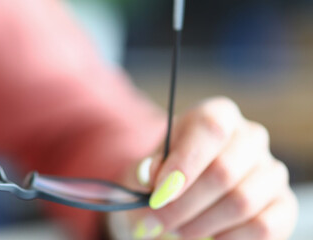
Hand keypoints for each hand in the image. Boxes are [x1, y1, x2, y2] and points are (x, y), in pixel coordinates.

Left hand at [110, 97, 297, 239]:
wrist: (182, 198)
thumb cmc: (163, 178)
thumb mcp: (145, 170)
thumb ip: (143, 172)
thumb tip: (150, 174)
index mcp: (217, 115)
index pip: (210, 129)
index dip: (184, 165)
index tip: (159, 195)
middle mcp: (251, 136)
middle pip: (223, 171)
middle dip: (184, 205)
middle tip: (159, 222)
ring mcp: (271, 169)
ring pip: (241, 202)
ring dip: (202, 224)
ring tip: (177, 231)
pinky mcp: (283, 203)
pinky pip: (263, 226)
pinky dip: (229, 237)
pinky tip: (209, 236)